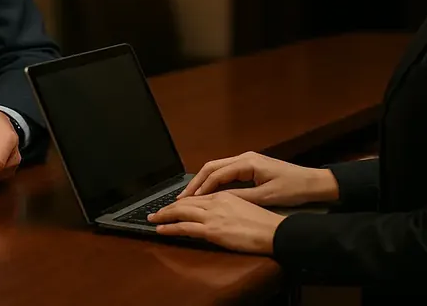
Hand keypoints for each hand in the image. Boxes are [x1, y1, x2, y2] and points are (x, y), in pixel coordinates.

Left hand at [148, 191, 284, 254]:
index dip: (182, 202)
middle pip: (185, 202)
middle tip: (156, 212)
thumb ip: (229, 206)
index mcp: (224, 195)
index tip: (173, 206)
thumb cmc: (264, 222)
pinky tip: (161, 229)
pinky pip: (185, 227)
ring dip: (164, 215)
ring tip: (153, 218)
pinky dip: (170, 227)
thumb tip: (219, 212)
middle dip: (168, 207)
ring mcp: (212, 216)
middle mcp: (215, 202)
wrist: (273, 231)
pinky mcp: (212, 230)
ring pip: (181, 212)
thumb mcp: (245, 207)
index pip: (196, 197)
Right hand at [178, 151, 338, 207]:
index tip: (189, 200)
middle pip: (212, 167)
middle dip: (196, 182)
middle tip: (181, 197)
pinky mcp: (250, 167)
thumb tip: (218, 201)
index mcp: (247, 162)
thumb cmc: (293, 188)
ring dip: (203, 182)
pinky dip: (214, 182)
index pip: (216, 173)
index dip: (201, 188)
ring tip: (190, 196)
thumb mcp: (266, 196)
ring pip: (217, 169)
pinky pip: (226, 173)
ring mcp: (247, 161)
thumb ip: (241, 197)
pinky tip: (208, 193)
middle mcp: (244, 158)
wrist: (313, 182)